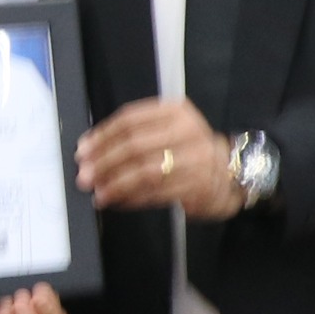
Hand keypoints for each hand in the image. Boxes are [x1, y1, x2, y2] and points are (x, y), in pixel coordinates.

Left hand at [79, 96, 240, 218]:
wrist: (231, 172)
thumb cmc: (190, 151)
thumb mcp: (168, 130)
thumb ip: (135, 135)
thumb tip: (92, 152)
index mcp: (175, 111)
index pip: (130, 119)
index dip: (102, 136)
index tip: (83, 151)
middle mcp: (187, 131)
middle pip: (135, 145)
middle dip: (105, 163)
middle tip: (85, 177)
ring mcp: (195, 159)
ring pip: (145, 172)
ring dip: (116, 185)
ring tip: (99, 194)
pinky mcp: (197, 186)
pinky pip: (156, 193)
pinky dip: (133, 199)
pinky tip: (118, 202)